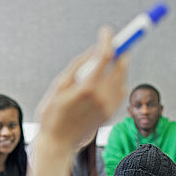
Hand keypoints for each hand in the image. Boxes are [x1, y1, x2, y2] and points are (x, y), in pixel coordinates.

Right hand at [36, 27, 126, 153]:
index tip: (106, 31)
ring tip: (109, 61)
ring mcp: (108, 107)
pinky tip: (108, 79)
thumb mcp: (58, 86)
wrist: (58, 144)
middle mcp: (102, 97)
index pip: (106, 55)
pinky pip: (121, 91)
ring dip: (119, 65)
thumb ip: (78, 66)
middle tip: (115, 43)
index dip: (108, 40)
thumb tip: (95, 50)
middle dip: (120, 51)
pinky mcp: (111, 114)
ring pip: (123, 78)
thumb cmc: (52, 114)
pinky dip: (118, 80)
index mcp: (87, 87)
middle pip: (120, 65)